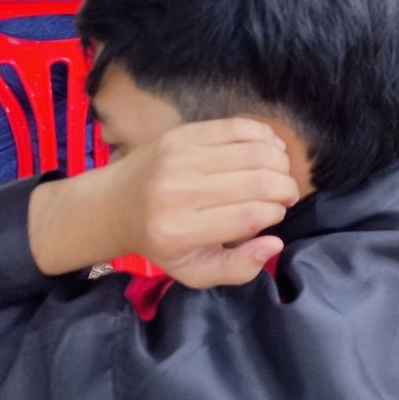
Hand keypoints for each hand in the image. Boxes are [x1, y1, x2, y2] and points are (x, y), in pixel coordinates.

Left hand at [30, 120, 297, 288]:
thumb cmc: (160, 243)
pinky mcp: (182, 134)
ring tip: (280, 174)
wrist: (112, 206)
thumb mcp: (193, 272)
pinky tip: (270, 149)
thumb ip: (238, 268)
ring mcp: (180, 158)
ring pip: (255, 152)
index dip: (276, 214)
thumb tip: (275, 244)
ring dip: (280, 163)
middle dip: (285, 188)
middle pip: (258, 182)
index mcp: (180, 231)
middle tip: (286, 195)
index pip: (252, 216)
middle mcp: (179, 192)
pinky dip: (265, 136)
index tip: (276, 215)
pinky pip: (239, 127)